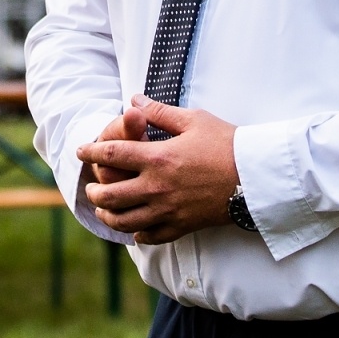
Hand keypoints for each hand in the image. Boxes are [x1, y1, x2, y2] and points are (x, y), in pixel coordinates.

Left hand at [76, 95, 238, 244]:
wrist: (257, 176)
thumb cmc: (227, 143)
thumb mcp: (194, 119)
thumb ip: (160, 112)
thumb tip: (134, 101)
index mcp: (157, 157)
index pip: (111, 155)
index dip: (91, 152)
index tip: (81, 150)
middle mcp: (157, 187)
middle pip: (110, 194)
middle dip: (94, 191)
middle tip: (90, 187)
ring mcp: (168, 210)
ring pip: (125, 221)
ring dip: (108, 215)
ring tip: (104, 209)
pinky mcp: (182, 226)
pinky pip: (151, 237)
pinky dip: (138, 234)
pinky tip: (135, 229)